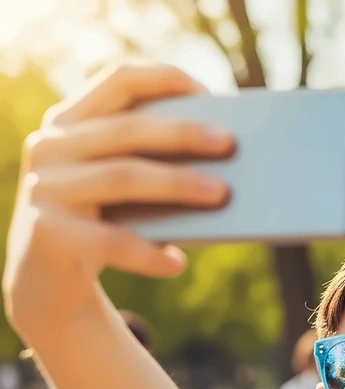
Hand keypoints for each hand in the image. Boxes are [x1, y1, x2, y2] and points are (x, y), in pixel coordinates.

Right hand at [3, 63, 232, 339]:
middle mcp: (50, 146)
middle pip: (127, 130)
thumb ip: (151, 166)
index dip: (165, 79)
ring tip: (222, 195)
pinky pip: (111, 239)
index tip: (209, 93)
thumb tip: (222, 165)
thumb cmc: (101, 226)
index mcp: (71, 123)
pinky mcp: (47, 232)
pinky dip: (148, 253)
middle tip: (230, 144)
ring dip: (177, 184)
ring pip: (122, 177)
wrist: (48, 284)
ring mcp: (44, 188)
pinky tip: (177, 263)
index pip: (119, 82)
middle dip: (183, 134)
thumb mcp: (120, 190)